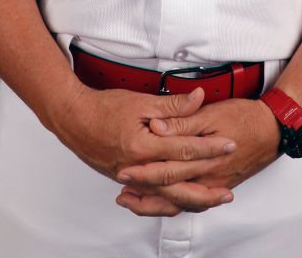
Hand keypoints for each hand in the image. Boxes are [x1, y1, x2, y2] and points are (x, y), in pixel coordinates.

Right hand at [57, 83, 237, 210]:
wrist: (73, 118)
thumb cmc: (102, 108)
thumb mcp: (140, 101)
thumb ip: (172, 105)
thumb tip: (198, 99)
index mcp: (143, 146)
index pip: (185, 150)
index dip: (209, 147)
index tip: (228, 145)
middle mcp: (138, 168)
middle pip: (179, 185)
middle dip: (207, 188)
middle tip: (227, 190)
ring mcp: (131, 177)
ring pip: (166, 197)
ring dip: (191, 200)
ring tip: (211, 200)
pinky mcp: (126, 180)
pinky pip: (152, 198)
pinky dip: (169, 203)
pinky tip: (180, 202)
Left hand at [116, 98, 280, 216]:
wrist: (273, 128)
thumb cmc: (245, 117)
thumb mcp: (212, 112)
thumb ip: (182, 120)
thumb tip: (157, 126)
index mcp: (204, 158)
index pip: (167, 169)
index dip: (144, 171)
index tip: (124, 170)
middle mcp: (208, 177)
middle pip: (170, 190)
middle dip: (143, 190)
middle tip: (121, 186)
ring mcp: (214, 184)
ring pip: (179, 202)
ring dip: (155, 203)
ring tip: (132, 201)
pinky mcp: (218, 185)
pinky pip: (192, 202)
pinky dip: (173, 204)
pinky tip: (161, 201)